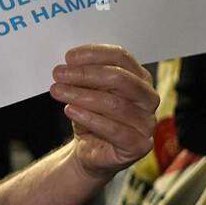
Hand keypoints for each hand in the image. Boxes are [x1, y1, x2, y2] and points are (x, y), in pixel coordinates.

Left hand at [49, 44, 157, 181]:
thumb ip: (83, 76)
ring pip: (114, 104)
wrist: (90, 150)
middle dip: (85, 74)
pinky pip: (114, 130)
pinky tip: (70, 110)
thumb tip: (69, 65)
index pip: (121, 57)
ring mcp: (147, 122)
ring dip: (81, 95)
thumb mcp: (86, 91)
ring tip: (58, 91)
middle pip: (120, 78)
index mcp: (139, 78)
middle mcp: (148, 98)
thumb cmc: (91, 116)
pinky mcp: (139, 144)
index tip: (68, 57)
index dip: (94, 54)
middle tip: (59, 73)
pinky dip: (89, 118)